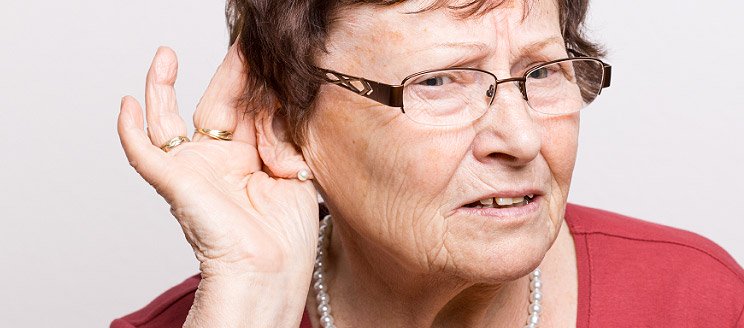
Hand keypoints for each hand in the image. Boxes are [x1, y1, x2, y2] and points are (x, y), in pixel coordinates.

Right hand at [117, 45, 318, 278]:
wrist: (270, 272)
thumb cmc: (286, 236)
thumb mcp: (296, 172)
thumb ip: (282, 136)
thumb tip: (271, 103)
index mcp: (249, 159)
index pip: (248, 108)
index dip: (254, 81)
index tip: (264, 53)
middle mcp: (219, 161)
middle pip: (216, 104)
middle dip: (228, 72)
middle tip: (243, 42)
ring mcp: (195, 170)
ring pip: (169, 121)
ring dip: (163, 88)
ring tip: (165, 56)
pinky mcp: (176, 182)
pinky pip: (144, 154)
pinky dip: (130, 131)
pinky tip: (128, 104)